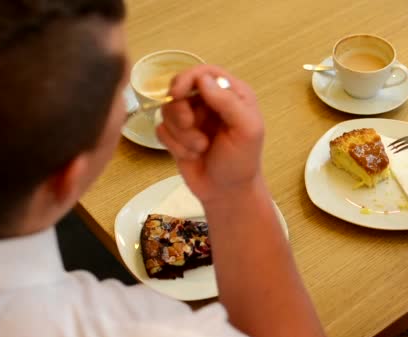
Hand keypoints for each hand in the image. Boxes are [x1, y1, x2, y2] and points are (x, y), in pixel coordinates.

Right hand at [156, 65, 264, 203]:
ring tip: (199, 148)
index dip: (187, 78)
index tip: (177, 93)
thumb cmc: (241, 161)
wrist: (227, 192)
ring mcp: (191, 118)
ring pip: (168, 109)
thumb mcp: (246, 130)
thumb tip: (202, 79)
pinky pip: (161, 129)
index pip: (204, 72)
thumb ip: (228, 102)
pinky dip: (174, 144)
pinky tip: (191, 156)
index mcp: (231, 94)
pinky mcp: (176, 135)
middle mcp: (209, 102)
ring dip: (181, 133)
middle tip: (189, 125)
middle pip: (179, 86)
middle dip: (180, 109)